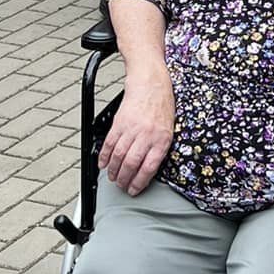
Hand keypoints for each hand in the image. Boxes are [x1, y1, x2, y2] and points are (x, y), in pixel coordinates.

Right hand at [100, 70, 174, 194]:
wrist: (151, 83)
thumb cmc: (162, 106)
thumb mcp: (169, 129)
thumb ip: (159, 148)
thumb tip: (148, 168)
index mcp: (162, 139)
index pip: (148, 168)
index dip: (139, 183)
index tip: (134, 190)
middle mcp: (146, 135)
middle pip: (130, 164)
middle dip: (124, 180)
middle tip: (121, 186)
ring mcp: (131, 129)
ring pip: (118, 156)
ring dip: (113, 171)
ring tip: (112, 178)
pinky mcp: (119, 122)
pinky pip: (109, 143)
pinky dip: (104, 156)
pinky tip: (103, 163)